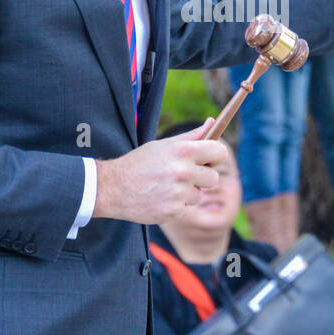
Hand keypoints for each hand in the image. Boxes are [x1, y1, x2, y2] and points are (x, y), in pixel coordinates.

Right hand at [93, 118, 228, 224]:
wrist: (113, 187)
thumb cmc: (140, 163)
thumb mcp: (163, 145)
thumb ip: (191, 136)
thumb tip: (212, 122)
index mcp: (183, 151)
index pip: (219, 152)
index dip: (215, 156)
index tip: (209, 159)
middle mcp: (183, 172)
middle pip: (214, 177)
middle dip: (203, 177)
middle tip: (185, 175)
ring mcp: (179, 193)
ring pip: (199, 195)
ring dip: (188, 193)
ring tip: (166, 187)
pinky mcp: (173, 212)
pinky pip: (186, 208)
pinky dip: (176, 205)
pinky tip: (160, 198)